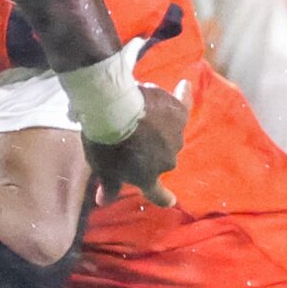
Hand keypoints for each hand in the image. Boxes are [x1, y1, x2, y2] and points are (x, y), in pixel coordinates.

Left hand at [84, 82, 186, 209]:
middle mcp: (167, 161)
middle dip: (150, 149)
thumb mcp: (103, 168)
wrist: (114, 110)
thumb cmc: (106, 142)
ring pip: (169, 133)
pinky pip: (183, 105)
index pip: (157, 193)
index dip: (163, 197)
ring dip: (159, 126)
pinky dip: (181, 97)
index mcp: (148, 177)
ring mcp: (176, 137)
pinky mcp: (179, 113)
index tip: (170, 200)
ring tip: (143, 110)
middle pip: (161, 158)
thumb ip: (108, 185)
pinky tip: (184, 86)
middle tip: (134, 134)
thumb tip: (103, 202)